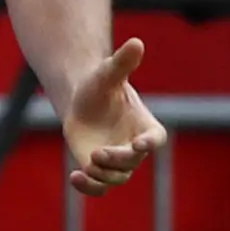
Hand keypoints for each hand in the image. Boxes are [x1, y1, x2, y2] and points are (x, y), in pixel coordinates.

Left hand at [62, 37, 164, 195]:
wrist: (82, 100)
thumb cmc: (100, 84)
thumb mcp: (109, 73)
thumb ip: (123, 62)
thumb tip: (136, 42)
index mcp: (145, 126)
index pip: (154, 139)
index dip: (149, 143)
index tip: (138, 145)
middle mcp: (134, 148)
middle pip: (132, 162)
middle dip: (117, 160)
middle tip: (97, 153)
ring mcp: (117, 162)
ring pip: (116, 178)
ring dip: (102, 176)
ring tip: (85, 167)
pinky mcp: (98, 170)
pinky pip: (99, 188)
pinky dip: (89, 188)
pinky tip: (74, 177)